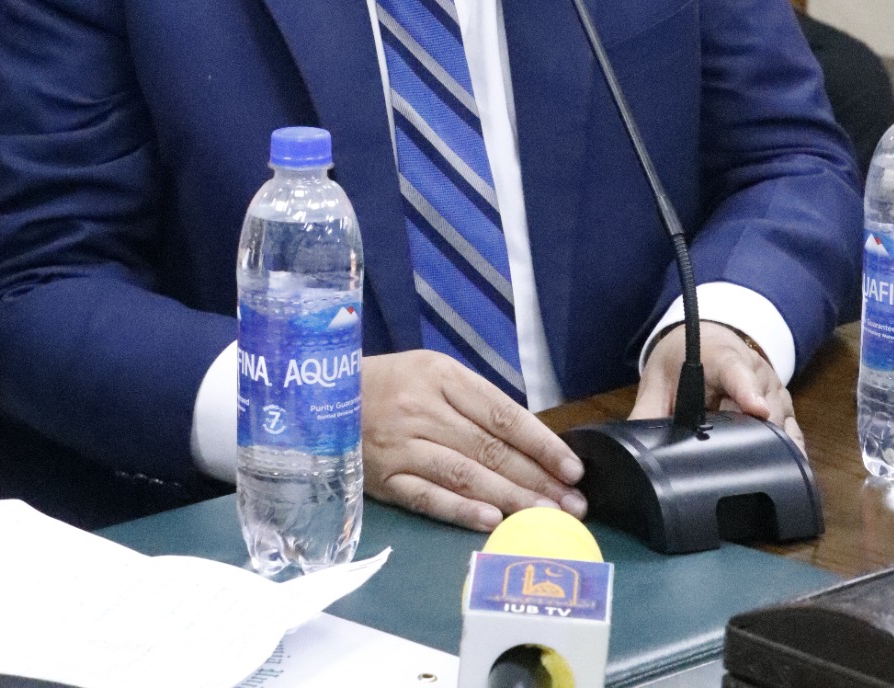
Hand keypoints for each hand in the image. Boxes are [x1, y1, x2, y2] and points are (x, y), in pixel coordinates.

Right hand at [361, 351, 586, 531]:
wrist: (320, 396)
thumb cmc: (389, 383)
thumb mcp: (430, 372)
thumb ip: (472, 401)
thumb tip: (527, 438)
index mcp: (441, 376)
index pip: (502, 413)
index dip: (541, 443)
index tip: (572, 468)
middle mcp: (424, 410)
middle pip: (489, 449)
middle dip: (537, 479)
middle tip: (572, 505)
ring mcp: (402, 445)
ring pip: (465, 476)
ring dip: (511, 499)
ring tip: (546, 517)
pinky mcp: (385, 478)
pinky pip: (428, 497)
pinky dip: (460, 511)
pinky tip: (492, 522)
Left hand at [629, 321, 804, 452]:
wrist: (708, 340)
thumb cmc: (683, 359)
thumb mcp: (659, 381)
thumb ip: (648, 412)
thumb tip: (633, 446)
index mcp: (722, 357)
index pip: (737, 370)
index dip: (746, 390)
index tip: (757, 409)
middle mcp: (756, 370)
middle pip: (764, 408)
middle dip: (751, 434)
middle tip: (729, 455)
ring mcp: (775, 389)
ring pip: (782, 423)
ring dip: (766, 446)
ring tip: (743, 463)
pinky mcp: (785, 407)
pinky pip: (793, 433)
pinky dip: (786, 452)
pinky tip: (779, 472)